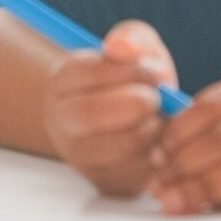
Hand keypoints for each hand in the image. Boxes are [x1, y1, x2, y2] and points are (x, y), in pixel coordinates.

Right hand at [45, 20, 177, 196]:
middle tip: (157, 99)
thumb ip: (130, 39)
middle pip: (88, 115)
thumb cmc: (131, 77)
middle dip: (135, 104)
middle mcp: (60, 120)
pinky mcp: (104, 181)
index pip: (88, 74)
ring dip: (150, 131)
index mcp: (61, 81)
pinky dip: (156, 155)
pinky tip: (159, 140)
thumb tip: (122, 48)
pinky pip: (133, 173)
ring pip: (115, 149)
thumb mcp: (133, 47)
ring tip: (159, 119)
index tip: (154, 72)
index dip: (130, 72)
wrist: (128, 118)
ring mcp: (78, 156)